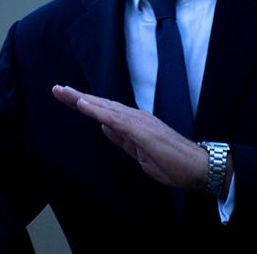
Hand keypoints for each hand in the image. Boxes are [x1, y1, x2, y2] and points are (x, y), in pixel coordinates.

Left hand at [52, 85, 226, 193]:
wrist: (199, 168)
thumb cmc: (173, 163)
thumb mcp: (139, 154)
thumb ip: (122, 140)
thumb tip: (103, 128)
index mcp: (134, 124)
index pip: (104, 111)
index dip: (84, 104)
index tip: (66, 97)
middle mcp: (136, 118)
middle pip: (101, 105)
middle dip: (77, 97)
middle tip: (57, 89)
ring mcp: (140, 122)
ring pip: (106, 107)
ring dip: (84, 99)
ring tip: (65, 92)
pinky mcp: (143, 130)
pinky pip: (116, 119)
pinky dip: (98, 111)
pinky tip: (84, 105)